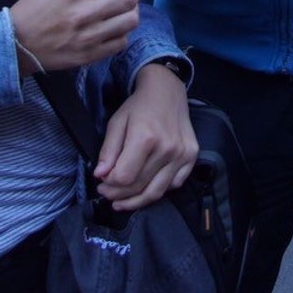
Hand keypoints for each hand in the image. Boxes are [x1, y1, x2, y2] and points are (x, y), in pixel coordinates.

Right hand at [9, 0, 142, 75]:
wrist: (15, 44)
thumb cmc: (34, 10)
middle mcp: (83, 13)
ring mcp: (88, 37)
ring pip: (130, 21)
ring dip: (131, 11)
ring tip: (123, 9)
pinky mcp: (89, 56)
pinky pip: (121, 42)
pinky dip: (122, 33)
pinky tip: (113, 28)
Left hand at [94, 63, 198, 208]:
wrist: (166, 91)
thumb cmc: (139, 106)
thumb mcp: (117, 123)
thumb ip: (108, 151)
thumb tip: (100, 175)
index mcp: (146, 137)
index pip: (124, 177)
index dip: (109, 185)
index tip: (102, 184)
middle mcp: (167, 148)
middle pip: (139, 186)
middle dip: (119, 195)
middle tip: (108, 194)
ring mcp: (182, 154)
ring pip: (157, 191)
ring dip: (137, 201)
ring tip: (123, 201)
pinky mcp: (191, 156)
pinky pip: (174, 184)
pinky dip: (158, 190)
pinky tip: (146, 187)